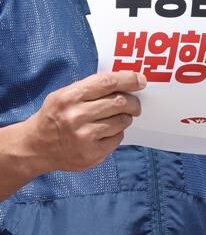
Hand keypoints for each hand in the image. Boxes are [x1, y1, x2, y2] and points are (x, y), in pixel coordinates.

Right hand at [21, 72, 144, 173]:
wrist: (34, 148)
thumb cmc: (55, 116)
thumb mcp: (64, 95)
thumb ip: (91, 87)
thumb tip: (127, 81)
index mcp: (69, 97)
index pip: (107, 82)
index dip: (129, 79)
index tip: (141, 81)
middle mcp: (76, 116)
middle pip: (120, 102)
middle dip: (133, 102)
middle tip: (134, 105)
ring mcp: (83, 137)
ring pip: (122, 121)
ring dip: (124, 118)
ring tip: (115, 119)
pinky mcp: (90, 154)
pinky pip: (117, 138)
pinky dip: (116, 134)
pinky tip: (105, 133)